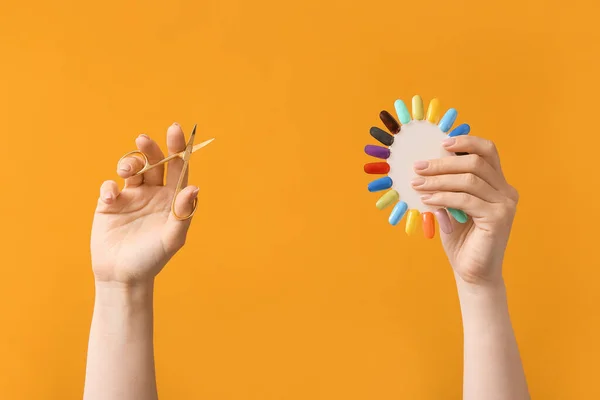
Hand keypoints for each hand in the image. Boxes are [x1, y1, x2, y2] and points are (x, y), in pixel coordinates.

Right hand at [91, 123, 198, 284]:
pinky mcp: (110, 203)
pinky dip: (109, 186)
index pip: (178, 169)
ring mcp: (132, 196)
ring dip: (130, 163)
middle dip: (151, 149)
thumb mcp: (171, 239)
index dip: (178, 149)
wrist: (122, 276)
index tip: (175, 130)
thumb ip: (183, 214)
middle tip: (143, 139)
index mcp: (172, 198)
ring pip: (132, 168)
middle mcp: (154, 193)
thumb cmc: (152, 259)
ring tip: (127, 171)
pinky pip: (109, 185)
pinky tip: (111, 197)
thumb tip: (194, 188)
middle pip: (154, 162)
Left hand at [411, 136, 518, 285]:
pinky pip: (465, 199)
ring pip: (469, 179)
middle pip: (476, 162)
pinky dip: (443, 197)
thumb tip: (426, 164)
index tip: (441, 143)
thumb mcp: (451, 207)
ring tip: (417, 184)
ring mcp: (505, 204)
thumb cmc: (461, 240)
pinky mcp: (499, 218)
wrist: (472, 273)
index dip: (466, 141)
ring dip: (438, 179)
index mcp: (498, 183)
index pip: (487, 151)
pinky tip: (427, 200)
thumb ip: (447, 187)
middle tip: (418, 167)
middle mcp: (506, 191)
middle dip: (443, 162)